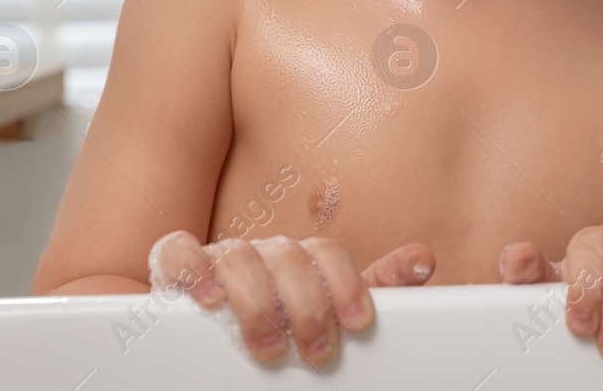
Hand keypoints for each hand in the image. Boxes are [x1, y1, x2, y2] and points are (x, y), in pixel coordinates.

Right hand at [150, 229, 434, 365]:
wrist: (214, 323)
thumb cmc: (281, 315)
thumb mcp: (330, 307)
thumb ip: (374, 287)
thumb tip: (424, 260)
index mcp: (302, 256)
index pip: (329, 254)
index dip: (345, 286)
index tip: (357, 324)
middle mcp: (265, 251)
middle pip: (290, 256)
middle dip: (307, 306)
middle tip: (316, 351)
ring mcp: (221, 256)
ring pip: (240, 256)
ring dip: (256, 302)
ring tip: (269, 346)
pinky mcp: (179, 266)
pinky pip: (178, 251)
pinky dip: (190, 268)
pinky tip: (205, 298)